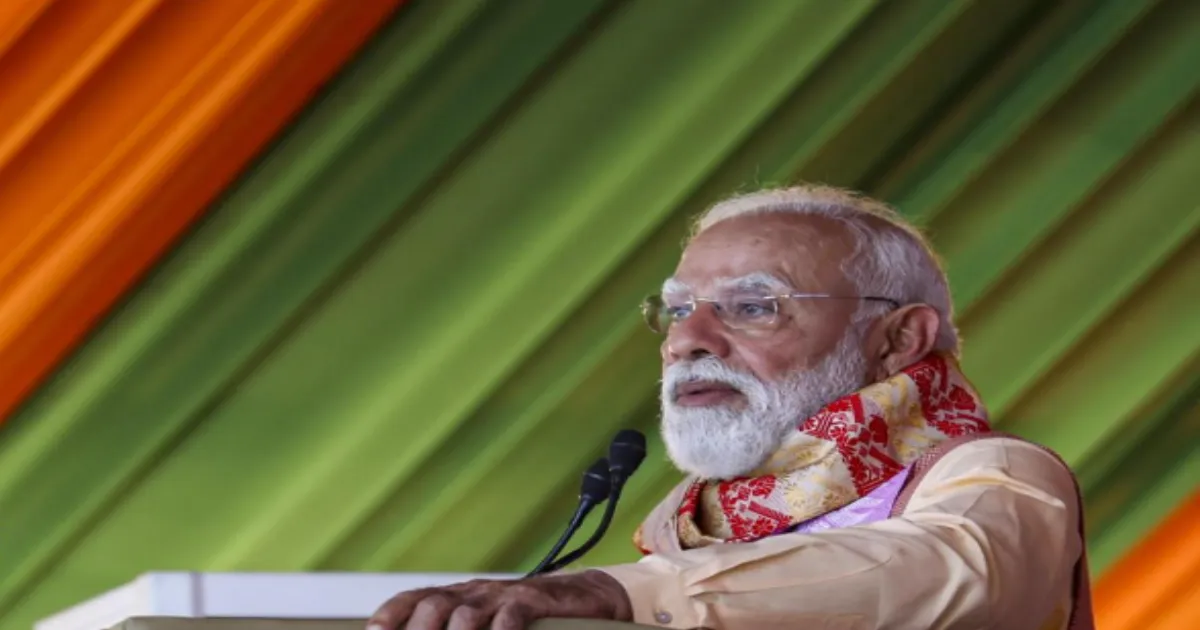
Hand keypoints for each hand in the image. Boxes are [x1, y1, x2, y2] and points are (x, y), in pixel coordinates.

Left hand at [366, 570, 632, 629]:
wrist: (582, 598)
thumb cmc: (524, 616)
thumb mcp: (485, 622)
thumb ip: (455, 628)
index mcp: (457, 596)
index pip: (413, 599)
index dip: (390, 615)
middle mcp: (474, 593)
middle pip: (434, 606)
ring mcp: (502, 596)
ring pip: (466, 613)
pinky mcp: (532, 602)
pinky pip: (511, 614)